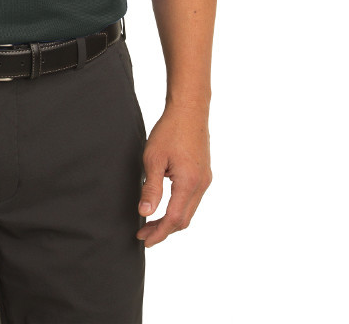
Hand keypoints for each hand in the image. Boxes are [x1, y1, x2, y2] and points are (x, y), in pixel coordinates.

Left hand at [136, 103, 212, 246]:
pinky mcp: (204, 173)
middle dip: (163, 230)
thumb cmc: (169, 131)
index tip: (143, 239)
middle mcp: (201, 185)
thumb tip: (145, 212)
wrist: (189, 110)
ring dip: (171, 219)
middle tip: (143, 234)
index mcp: (189, 183)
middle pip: (184, 219)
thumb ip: (151, 188)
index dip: (158, 233)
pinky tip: (165, 205)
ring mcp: (205, 179)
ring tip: (151, 222)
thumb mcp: (153, 158)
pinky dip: (178, 207)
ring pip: (189, 210)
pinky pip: (192, 199)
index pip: (174, 219)